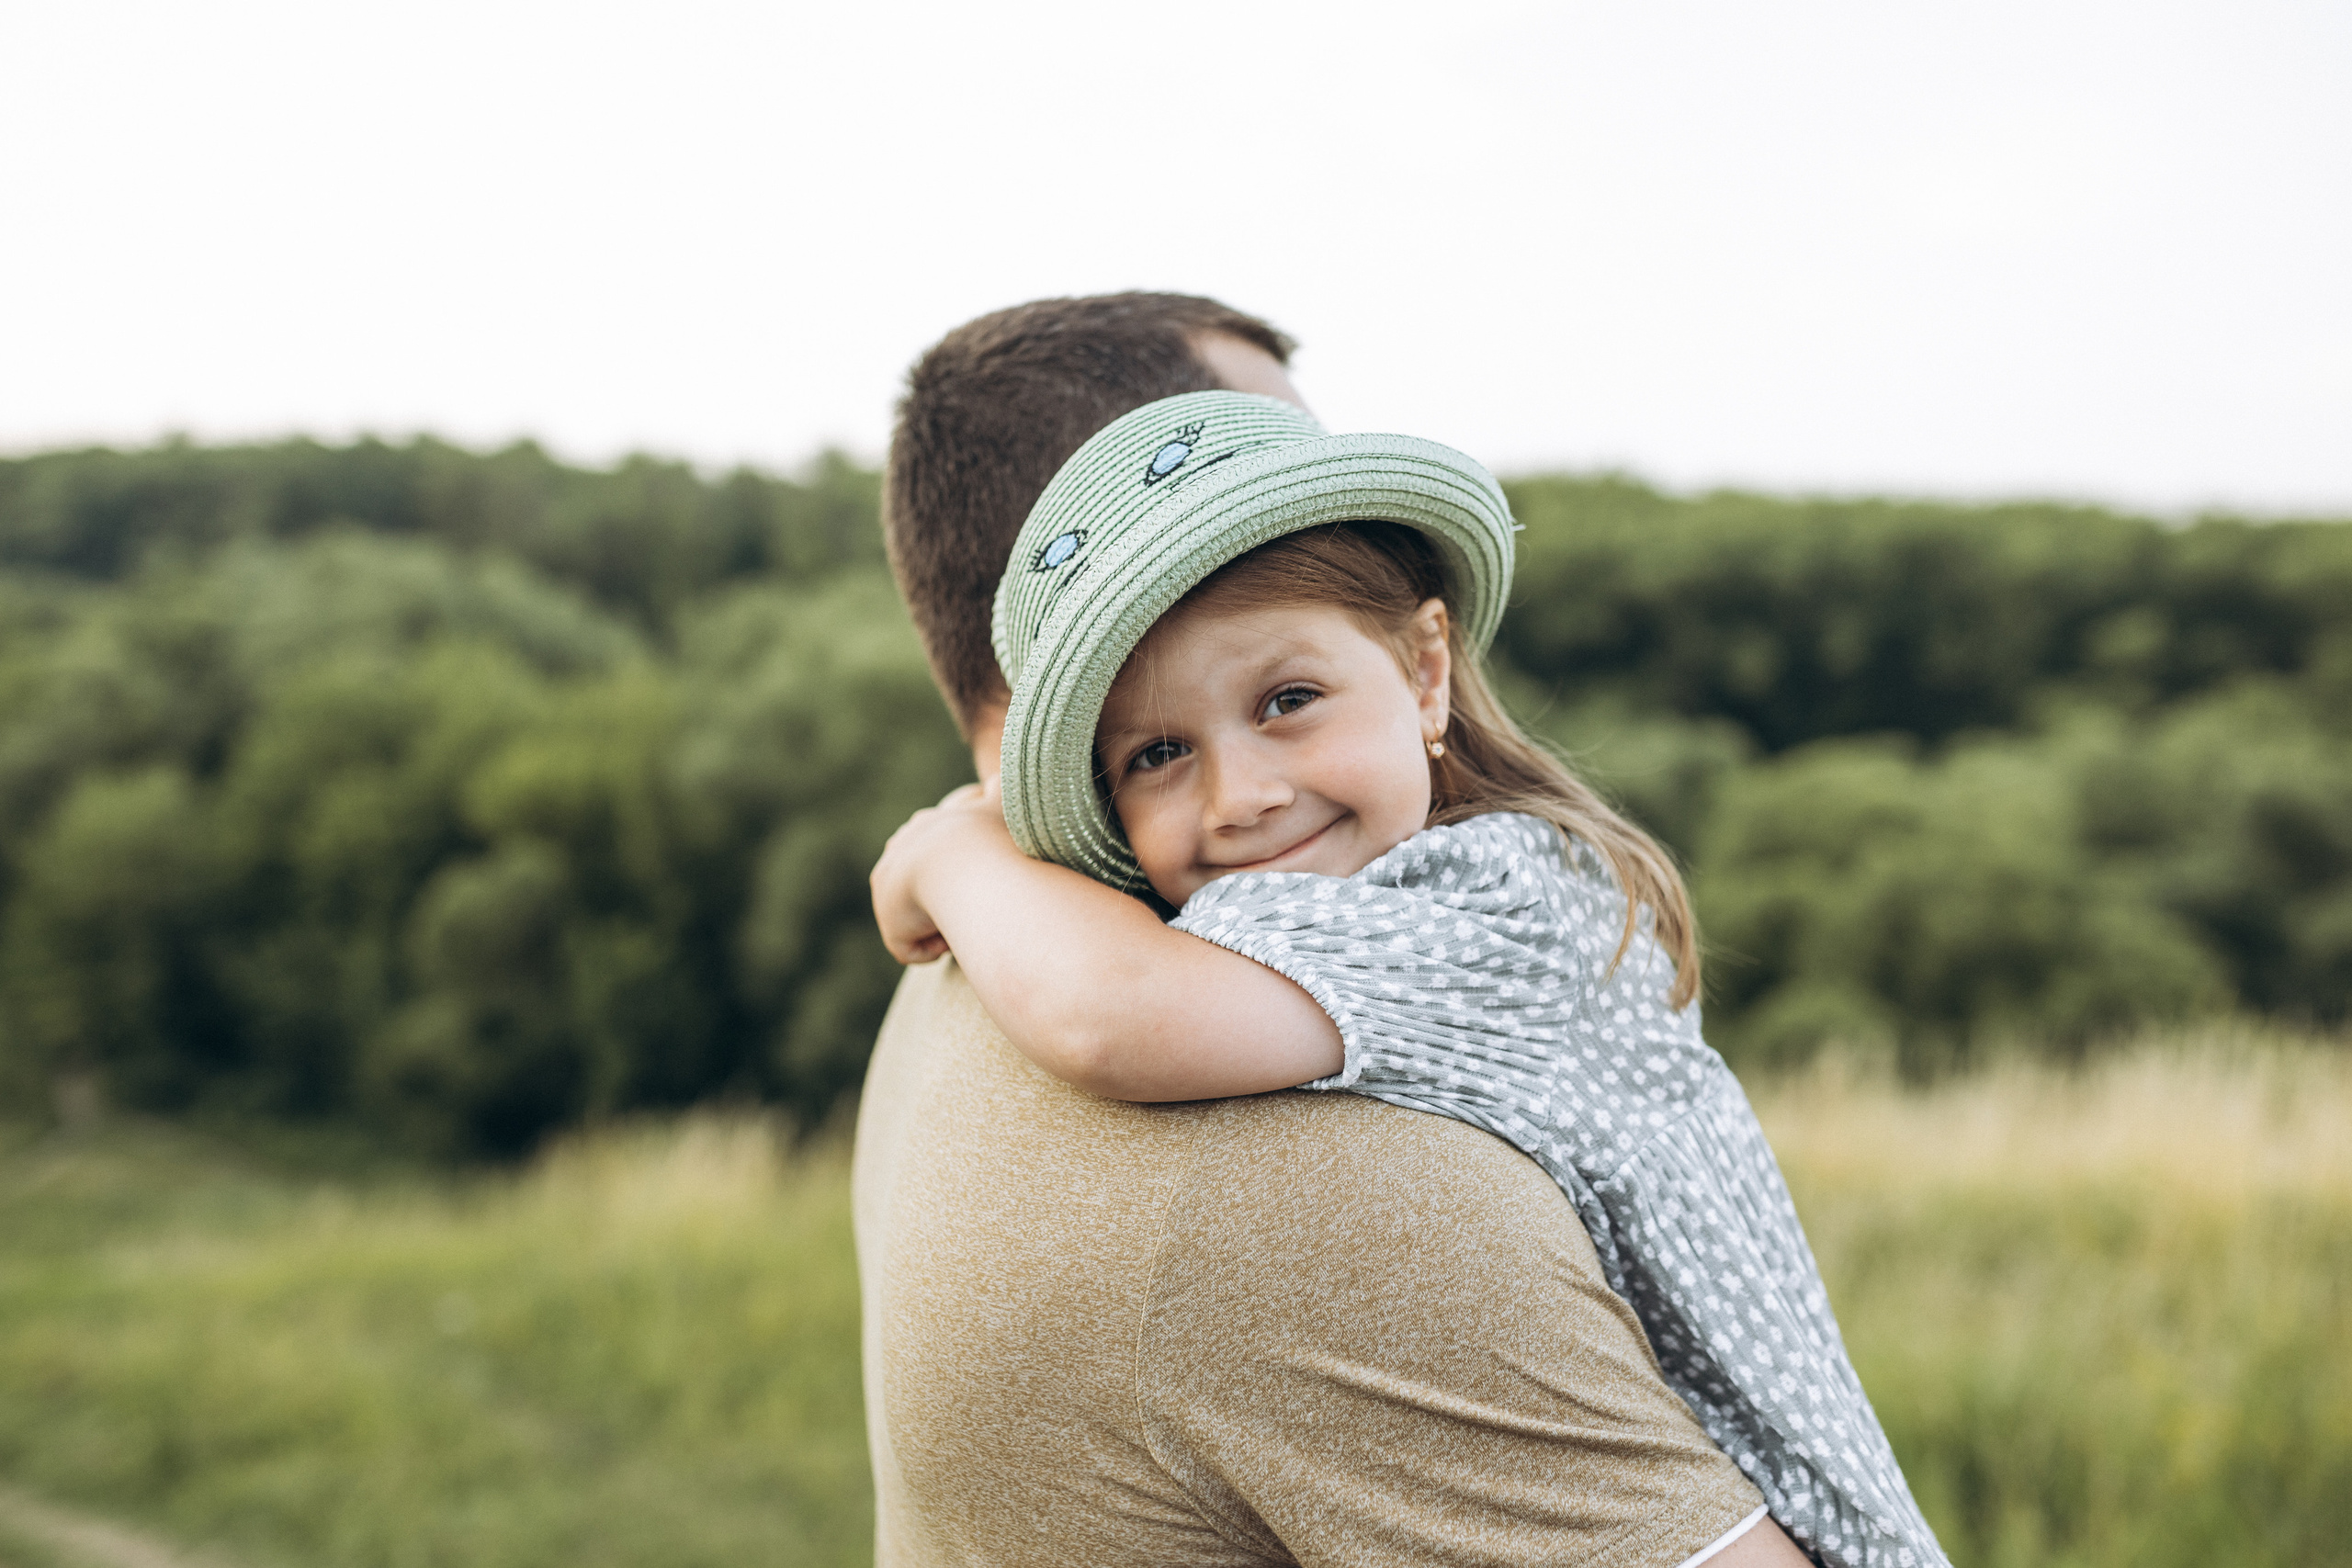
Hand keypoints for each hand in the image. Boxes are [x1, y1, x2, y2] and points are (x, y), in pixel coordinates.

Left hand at [870, 778, 1021, 963]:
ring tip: (972, 920)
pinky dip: (938, 945)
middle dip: (945, 897)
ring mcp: (890, 889)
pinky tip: (956, 934)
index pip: (933, 852)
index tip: (982, 877)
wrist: (963, 860)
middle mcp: (898, 856)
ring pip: (921, 916)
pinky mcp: (892, 922)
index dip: (960, 869)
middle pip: (918, 885)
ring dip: (947, 922)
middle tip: (978, 903)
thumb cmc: (990, 835)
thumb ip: (1001, 788)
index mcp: (923, 828)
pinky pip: (916, 947)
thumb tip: (1000, 776)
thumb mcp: (1001, 802)